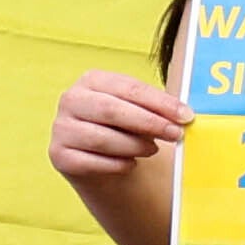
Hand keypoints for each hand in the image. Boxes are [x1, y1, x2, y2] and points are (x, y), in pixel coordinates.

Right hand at [44, 67, 187, 187]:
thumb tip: (185, 115)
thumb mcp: (139, 112)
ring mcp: (61, 128)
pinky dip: (116, 164)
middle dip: (149, 123)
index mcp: (92, 80)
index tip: (186, 115)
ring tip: (152, 150)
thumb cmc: (125, 129)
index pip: (129, 88)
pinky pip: (90, 162)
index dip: (160, 103)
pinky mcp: (59, 155)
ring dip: (134, 146)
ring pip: (101, 138)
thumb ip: (157, 109)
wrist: (102, 160)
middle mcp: (71, 100)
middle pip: (112, 110)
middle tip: (175, 134)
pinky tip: (130, 164)